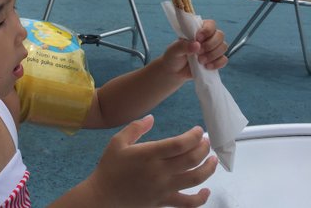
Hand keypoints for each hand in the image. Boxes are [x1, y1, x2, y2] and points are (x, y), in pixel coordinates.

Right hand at [87, 115, 216, 206]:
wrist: (103, 196)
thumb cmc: (110, 167)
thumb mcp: (117, 142)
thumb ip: (135, 128)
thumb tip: (152, 118)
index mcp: (149, 154)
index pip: (179, 144)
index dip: (194, 136)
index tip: (198, 130)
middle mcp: (160, 171)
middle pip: (191, 159)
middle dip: (204, 148)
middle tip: (206, 141)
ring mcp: (164, 188)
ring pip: (195, 179)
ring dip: (209, 168)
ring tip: (213, 159)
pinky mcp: (164, 201)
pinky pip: (188, 203)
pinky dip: (201, 198)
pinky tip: (206, 190)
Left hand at [161, 19, 227, 78]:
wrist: (174, 72)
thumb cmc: (173, 56)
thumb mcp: (174, 50)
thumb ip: (183, 46)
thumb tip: (197, 45)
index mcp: (198, 30)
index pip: (210, 24)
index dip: (207, 30)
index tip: (198, 38)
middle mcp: (208, 38)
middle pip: (220, 35)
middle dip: (211, 45)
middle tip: (199, 52)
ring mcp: (213, 49)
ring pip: (224, 47)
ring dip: (213, 54)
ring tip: (200, 61)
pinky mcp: (215, 60)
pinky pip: (224, 60)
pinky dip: (217, 63)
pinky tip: (206, 67)